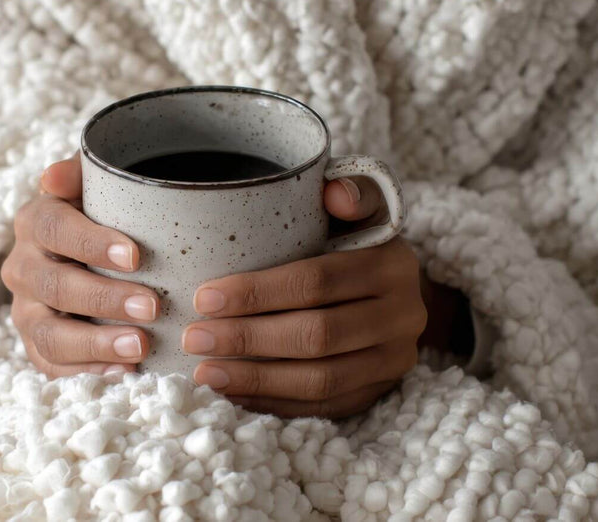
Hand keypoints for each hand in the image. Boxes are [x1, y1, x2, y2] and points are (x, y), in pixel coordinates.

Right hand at [1, 155, 158, 376]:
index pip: (54, 229)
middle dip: (104, 299)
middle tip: (152, 306)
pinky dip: (87, 372)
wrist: (95, 252)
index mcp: (36, 222)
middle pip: (54, 286)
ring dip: (95, 344)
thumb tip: (53, 177)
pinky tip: (125, 373)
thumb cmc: (106, 214)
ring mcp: (27, 311)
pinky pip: (53, 367)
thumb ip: (81, 173)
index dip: (91, 243)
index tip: (136, 256)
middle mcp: (23, 267)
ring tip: (140, 348)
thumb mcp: (98, 186)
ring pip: (49, 334)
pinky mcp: (38, 347)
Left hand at [186, 176, 425, 418]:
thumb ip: (349, 191)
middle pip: (317, 336)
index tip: (205, 298)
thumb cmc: (357, 239)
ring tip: (206, 373)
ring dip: (257, 380)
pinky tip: (235, 394)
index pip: (317, 282)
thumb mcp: (360, 205)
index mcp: (392, 265)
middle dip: (248, 339)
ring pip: (322, 380)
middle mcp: (402, 315)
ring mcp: (393, 359)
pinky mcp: (380, 391)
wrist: (397, 287)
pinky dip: (276, 403)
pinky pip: (324, 406)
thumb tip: (332, 193)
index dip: (258, 292)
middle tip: (195, 338)